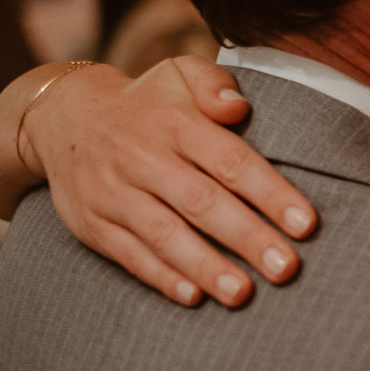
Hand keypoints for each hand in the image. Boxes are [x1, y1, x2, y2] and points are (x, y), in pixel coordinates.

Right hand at [20, 56, 316, 306]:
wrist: (63, 118)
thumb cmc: (148, 103)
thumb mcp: (178, 74)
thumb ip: (214, 85)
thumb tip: (237, 107)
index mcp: (175, 123)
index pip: (230, 160)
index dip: (269, 193)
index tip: (306, 223)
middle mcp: (143, 158)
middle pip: (201, 202)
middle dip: (247, 237)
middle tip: (286, 268)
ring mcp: (114, 194)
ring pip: (164, 234)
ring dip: (206, 267)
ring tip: (243, 294)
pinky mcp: (93, 224)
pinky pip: (129, 254)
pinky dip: (161, 277)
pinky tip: (193, 296)